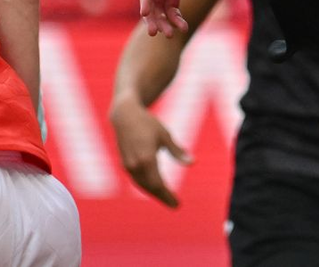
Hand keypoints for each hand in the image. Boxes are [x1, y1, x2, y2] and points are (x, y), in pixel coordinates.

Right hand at [109, 93, 192, 207]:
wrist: (124, 115)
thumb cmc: (147, 123)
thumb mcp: (165, 135)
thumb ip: (177, 151)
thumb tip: (193, 162)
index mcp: (147, 158)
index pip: (158, 185)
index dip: (167, 196)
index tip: (178, 204)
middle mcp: (136, 165)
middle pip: (150, 188)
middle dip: (162, 197)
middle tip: (175, 204)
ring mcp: (128, 165)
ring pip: (142, 185)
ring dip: (154, 193)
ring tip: (166, 198)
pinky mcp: (124, 163)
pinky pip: (137, 180)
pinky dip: (146, 186)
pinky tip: (154, 187)